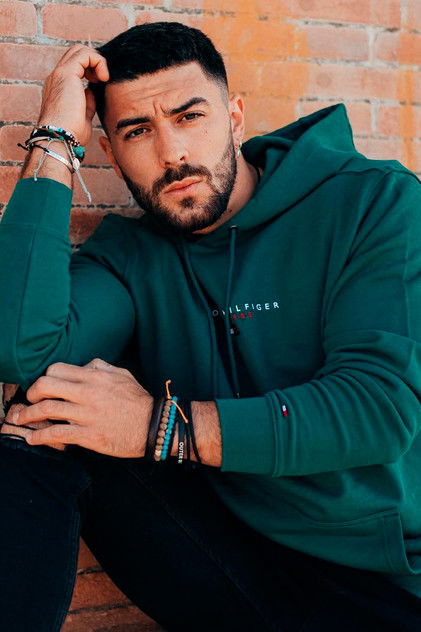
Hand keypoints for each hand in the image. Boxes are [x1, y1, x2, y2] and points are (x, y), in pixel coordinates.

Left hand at [10, 359, 153, 456]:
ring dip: (27, 415)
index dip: (45, 376)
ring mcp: (86, 415)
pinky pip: (56, 434)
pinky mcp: (88, 435)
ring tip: (20, 419)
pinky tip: (32, 439)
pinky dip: (39, 436)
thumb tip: (85, 364)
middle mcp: (87, 393)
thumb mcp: (123, 374)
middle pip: (45, 386)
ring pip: (46, 409)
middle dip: (31, 392)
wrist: (152, 426)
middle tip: (28, 400)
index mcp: (94, 376)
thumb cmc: (138, 400)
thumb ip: (101, 366)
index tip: (42, 386)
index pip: (56, 369)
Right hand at [38, 44, 108, 145]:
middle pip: (76, 52)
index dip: (90, 68)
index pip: (75, 64)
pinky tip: (103, 78)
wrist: (60, 138)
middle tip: (102, 79)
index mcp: (58, 86)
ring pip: (80, 49)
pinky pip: (85, 54)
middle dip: (93, 61)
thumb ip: (87, 102)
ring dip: (96, 60)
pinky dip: (98, 61)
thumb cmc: (71, 134)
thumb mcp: (83, 116)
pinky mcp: (66, 73)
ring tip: (103, 78)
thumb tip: (91, 92)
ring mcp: (59, 74)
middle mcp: (57, 77)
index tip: (98, 84)